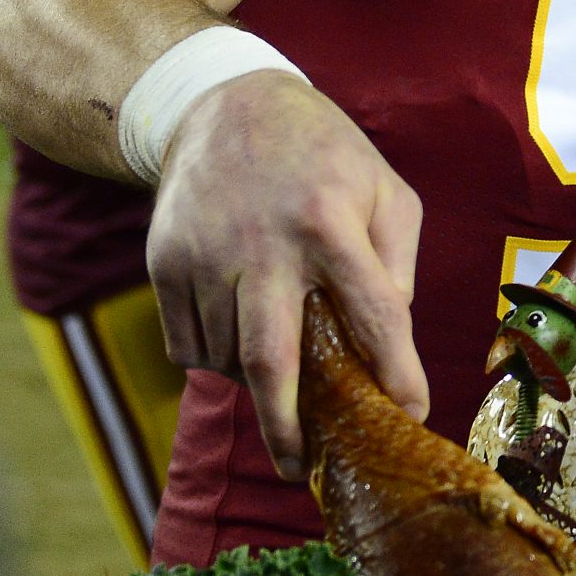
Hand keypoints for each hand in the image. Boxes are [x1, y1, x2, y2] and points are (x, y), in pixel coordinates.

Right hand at [147, 70, 426, 480]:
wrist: (225, 105)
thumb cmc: (325, 154)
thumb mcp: (385, 188)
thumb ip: (397, 261)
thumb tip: (392, 335)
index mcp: (330, 222)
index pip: (373, 312)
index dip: (395, 370)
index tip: (411, 413)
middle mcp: (262, 245)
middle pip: (270, 360)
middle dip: (286, 427)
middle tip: (302, 470)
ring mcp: (204, 257)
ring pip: (225, 359)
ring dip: (256, 385)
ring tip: (283, 378)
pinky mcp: (164, 265)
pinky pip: (188, 344)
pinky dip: (216, 359)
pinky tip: (241, 335)